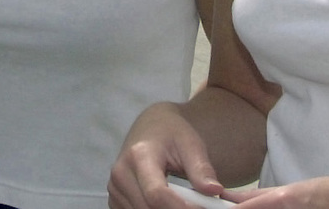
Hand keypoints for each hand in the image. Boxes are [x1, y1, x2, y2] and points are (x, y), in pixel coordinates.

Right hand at [109, 103, 226, 208]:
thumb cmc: (172, 134)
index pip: (157, 194)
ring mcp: (115, 189)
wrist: (151, 127)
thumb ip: (201, 168)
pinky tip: (170, 204)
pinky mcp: (115, 200)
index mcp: (139, 155)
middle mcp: (121, 174)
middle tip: (201, 206)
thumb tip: (214, 191)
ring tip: (187, 201)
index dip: (181, 208)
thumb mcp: (191, 144)